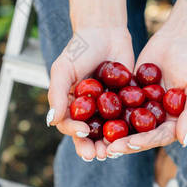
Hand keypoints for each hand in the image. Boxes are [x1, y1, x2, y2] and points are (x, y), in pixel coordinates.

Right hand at [47, 26, 133, 160]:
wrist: (105, 32)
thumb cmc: (79, 49)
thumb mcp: (63, 69)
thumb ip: (56, 94)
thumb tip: (51, 122)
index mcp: (70, 106)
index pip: (69, 125)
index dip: (75, 133)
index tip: (83, 132)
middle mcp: (89, 111)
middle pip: (89, 135)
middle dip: (93, 147)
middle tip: (99, 154)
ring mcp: (108, 108)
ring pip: (109, 132)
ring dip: (111, 144)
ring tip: (114, 152)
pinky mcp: (126, 103)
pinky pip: (128, 119)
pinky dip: (130, 130)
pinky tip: (135, 136)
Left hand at [106, 32, 186, 154]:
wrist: (177, 39)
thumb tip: (183, 141)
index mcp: (174, 123)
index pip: (158, 137)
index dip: (144, 142)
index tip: (130, 143)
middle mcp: (157, 119)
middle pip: (139, 136)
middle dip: (124, 143)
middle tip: (108, 148)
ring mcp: (143, 108)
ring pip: (126, 125)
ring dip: (114, 134)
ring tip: (99, 139)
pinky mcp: (130, 96)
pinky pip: (118, 106)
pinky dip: (106, 113)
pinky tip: (93, 117)